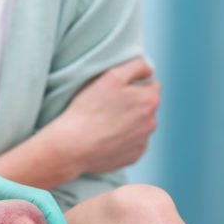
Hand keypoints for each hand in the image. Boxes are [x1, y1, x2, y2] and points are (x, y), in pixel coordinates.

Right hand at [51, 58, 159, 175]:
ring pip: (139, 127)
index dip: (131, 87)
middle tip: (106, 109)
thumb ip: (135, 66)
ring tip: (103, 125)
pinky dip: (121, 142)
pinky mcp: (133, 157)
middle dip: (131, 106)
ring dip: (127, 124)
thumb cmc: (88, 110)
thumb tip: (149, 70)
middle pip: (145, 108)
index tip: (113, 93)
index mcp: (150, 100)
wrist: (72, 146)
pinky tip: (104, 140)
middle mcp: (152, 122)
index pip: (150, 86)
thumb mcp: (111, 76)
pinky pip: (131, 145)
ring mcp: (142, 142)